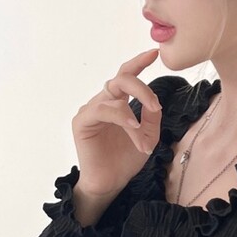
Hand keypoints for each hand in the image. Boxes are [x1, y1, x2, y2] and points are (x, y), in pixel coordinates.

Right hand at [71, 48, 162, 197]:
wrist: (110, 182)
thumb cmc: (126, 159)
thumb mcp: (148, 136)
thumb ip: (151, 117)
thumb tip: (154, 101)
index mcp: (117, 103)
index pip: (126, 76)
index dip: (138, 62)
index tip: (154, 53)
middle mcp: (103, 102)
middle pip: (120, 79)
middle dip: (140, 87)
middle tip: (153, 104)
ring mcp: (90, 110)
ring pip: (115, 97)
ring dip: (134, 113)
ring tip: (143, 132)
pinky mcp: (82, 121)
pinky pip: (104, 110)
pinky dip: (121, 117)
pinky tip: (132, 127)